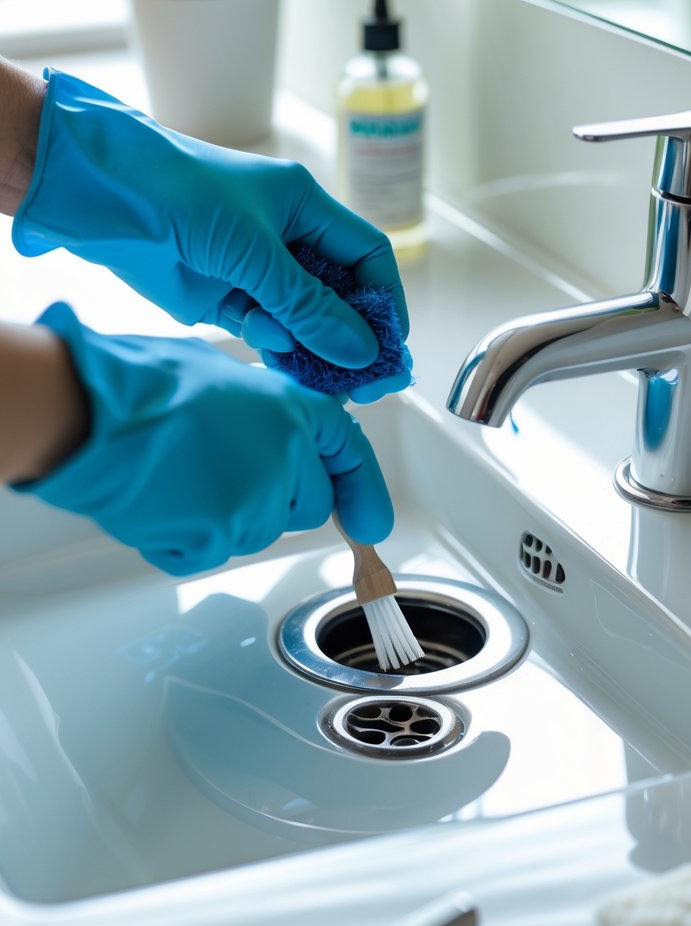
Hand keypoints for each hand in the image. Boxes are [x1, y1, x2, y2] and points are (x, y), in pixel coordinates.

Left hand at [12, 69, 409, 402]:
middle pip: (339, 295)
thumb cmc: (182, 195)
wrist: (105, 198)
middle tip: (371, 380)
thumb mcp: (258, 251)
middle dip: (355, 337)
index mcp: (304, 208)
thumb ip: (309, 306)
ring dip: (318, 351)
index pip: (366, 256)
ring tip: (332, 384)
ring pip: (305, 321)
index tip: (391, 343)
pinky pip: (268, 332)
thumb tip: (361, 350)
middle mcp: (286, 239)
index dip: (384, 300)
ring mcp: (256, 272)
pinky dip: (280, 350)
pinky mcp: (226, 300)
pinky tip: (288, 366)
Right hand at [16, 304, 392, 575]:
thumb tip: (268, 431)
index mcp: (291, 410)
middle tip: (220, 472)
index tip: (370, 520)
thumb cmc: (137, 382)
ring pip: (257, 531)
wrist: (85, 412)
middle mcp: (286, 458)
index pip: (349, 452)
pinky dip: (187, 539)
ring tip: (176, 476)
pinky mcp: (217, 540)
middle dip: (276, 498)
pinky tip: (159, 500)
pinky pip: (211, 553)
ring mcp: (255, 504)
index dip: (362, 487)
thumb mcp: (217, 372)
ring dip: (226, 516)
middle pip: (307, 506)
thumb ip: (260, 409)